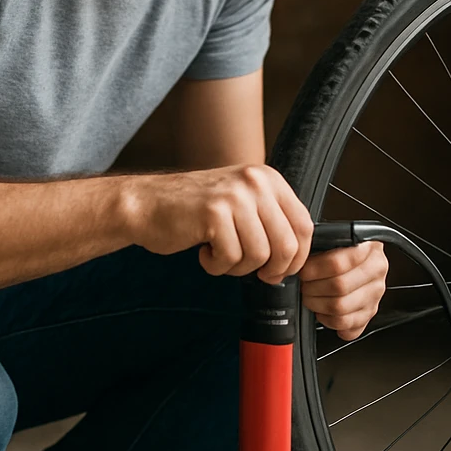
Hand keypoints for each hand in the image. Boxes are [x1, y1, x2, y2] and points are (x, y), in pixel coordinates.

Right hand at [129, 165, 312, 283]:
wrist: (146, 204)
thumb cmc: (193, 209)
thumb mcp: (242, 202)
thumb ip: (270, 220)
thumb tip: (297, 257)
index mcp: (268, 178)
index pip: (304, 225)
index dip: (297, 257)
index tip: (281, 270)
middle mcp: (255, 182)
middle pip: (287, 244)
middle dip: (271, 269)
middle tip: (252, 271)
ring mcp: (234, 196)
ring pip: (260, 255)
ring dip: (238, 267)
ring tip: (220, 255)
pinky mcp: (213, 213)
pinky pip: (231, 258)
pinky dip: (217, 266)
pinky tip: (204, 253)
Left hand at [300, 241, 387, 340]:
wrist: (362, 257)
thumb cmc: (342, 248)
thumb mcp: (335, 237)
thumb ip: (321, 244)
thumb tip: (298, 257)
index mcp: (368, 248)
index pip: (337, 263)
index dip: (313, 270)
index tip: (303, 272)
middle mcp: (376, 270)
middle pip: (339, 287)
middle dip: (313, 289)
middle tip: (304, 285)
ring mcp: (375, 293)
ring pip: (341, 308)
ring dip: (318, 306)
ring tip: (311, 298)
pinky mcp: (371, 311)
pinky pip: (347, 325)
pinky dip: (329, 321)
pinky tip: (324, 312)